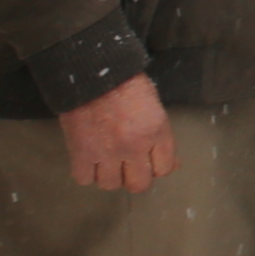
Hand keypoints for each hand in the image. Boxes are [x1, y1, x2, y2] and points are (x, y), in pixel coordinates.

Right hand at [58, 76, 175, 195]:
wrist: (91, 71)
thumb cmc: (124, 83)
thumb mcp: (154, 106)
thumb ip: (162, 137)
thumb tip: (173, 164)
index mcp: (156, 131)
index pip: (164, 169)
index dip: (155, 167)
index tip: (147, 161)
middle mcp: (134, 146)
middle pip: (138, 184)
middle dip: (133, 177)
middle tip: (126, 165)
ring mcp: (107, 151)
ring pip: (110, 184)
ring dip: (108, 175)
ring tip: (105, 161)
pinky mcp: (81, 151)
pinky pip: (84, 178)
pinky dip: (85, 172)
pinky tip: (88, 159)